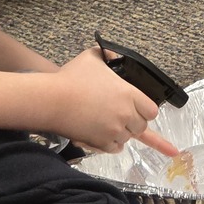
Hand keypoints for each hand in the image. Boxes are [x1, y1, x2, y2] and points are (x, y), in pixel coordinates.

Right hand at [48, 49, 177, 155]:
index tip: (138, 108)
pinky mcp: (101, 143)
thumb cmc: (71, 78)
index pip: (152, 110)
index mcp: (128, 94)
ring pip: (127, 138)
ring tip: (108, 123)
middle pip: (141, 126)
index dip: (145, 109)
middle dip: (134, 122)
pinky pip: (115, 148)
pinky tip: (104, 135)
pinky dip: (111, 144)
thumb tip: (114, 57)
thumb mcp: (92, 57)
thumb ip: (108, 54)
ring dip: (121, 132)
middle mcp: (125, 114)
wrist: (52, 100)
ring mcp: (114, 131)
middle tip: (122, 116)